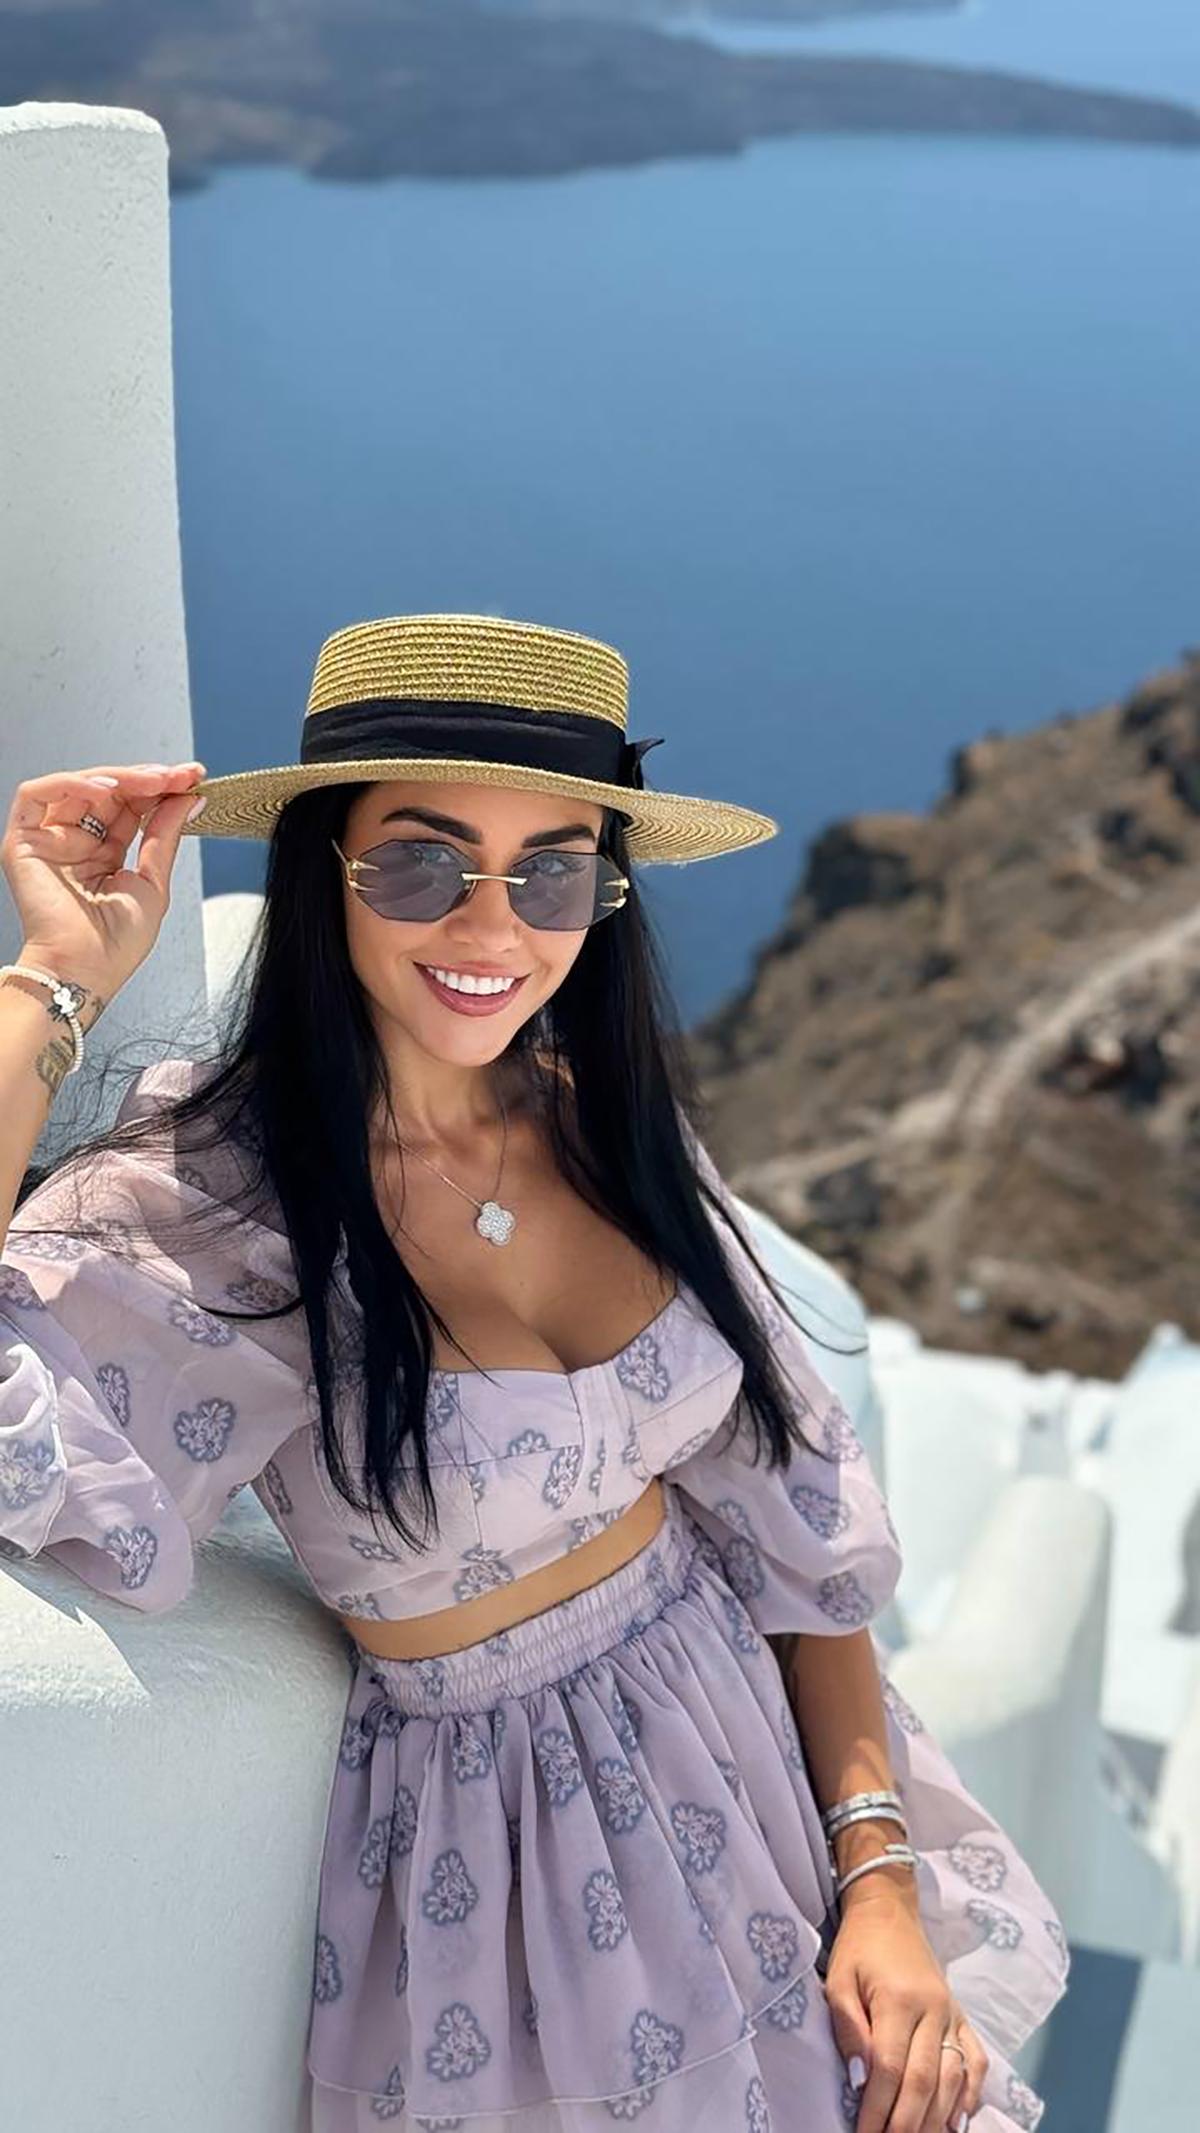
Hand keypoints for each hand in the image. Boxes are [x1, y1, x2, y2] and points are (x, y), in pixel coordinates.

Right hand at [1, 760, 206, 1008]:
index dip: (159, 790)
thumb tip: (188, 797)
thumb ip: (165, 835)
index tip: (192, 778)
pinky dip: (72, 784)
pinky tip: (108, 791)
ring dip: (119, 778)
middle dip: (146, 778)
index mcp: (104, 855)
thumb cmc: (115, 945)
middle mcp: (74, 843)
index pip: (130, 808)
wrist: (85, 970)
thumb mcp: (153, 882)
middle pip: (107, 793)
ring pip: (78, 787)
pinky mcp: (22, 841)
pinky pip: (38, 794)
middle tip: (180, 775)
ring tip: (154, 781)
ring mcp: (48, 840)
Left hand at [824, 1885, 989, 2130]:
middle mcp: (933, 2010)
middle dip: (906, 2124)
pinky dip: (971, 2094)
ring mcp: (952, 2014)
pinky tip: (957, 2122)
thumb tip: (859, 2077)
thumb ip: (847, 2026)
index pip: (890, 2068)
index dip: (876, 2109)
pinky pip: (976, 2061)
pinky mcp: (962, 2016)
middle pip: (924, 2081)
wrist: (889, 1910)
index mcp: (898, 1999)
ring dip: (936, 2119)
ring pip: (952, 2078)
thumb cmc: (859, 1947)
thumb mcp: (839, 1978)